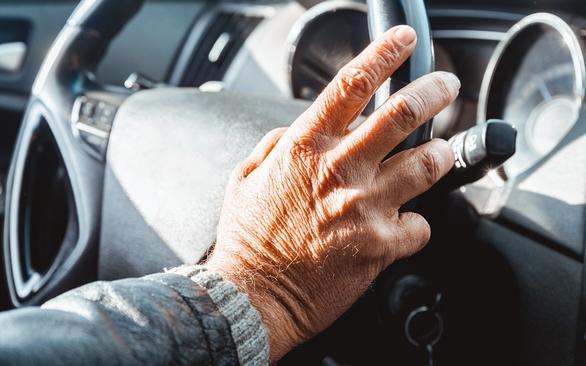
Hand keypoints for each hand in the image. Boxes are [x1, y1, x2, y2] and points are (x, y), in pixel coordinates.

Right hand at [205, 25, 459, 361]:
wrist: (254, 297)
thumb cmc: (249, 240)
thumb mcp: (246, 178)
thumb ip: (277, 145)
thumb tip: (298, 130)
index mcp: (305, 146)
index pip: (351, 84)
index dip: (384, 53)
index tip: (404, 40)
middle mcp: (339, 169)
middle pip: (404, 111)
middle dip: (435, 90)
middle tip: (446, 86)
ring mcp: (364, 206)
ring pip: (429, 162)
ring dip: (441, 153)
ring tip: (439, 152)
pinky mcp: (381, 244)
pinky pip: (422, 225)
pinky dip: (417, 223)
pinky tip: (403, 225)